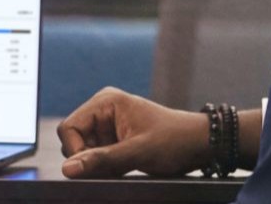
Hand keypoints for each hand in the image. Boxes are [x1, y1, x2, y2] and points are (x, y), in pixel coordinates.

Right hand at [57, 87, 209, 177]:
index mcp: (105, 102)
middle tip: (113, 168)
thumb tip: (68, 169)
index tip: (94, 168)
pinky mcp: (115, 140)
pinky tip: (123, 169)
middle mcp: (103, 111)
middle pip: (74, 140)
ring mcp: (109, 126)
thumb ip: (101, 160)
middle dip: (88, 158)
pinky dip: (106, 167)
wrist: (202, 145)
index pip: (69, 128)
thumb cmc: (175, 141)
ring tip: (123, 167)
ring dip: (98, 164)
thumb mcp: (138, 152)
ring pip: (85, 151)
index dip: (76, 151)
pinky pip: (98, 157)